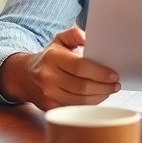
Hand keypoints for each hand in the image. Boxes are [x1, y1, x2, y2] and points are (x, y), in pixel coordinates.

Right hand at [0, 26, 118, 109]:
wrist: (26, 76)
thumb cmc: (49, 57)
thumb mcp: (59, 40)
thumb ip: (75, 35)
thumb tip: (89, 37)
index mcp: (52, 58)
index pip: (79, 67)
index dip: (99, 73)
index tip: (113, 75)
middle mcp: (48, 77)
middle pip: (82, 86)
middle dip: (103, 87)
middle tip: (115, 84)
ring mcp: (48, 94)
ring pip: (80, 100)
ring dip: (99, 96)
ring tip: (109, 90)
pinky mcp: (50, 107)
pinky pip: (75, 108)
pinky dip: (90, 104)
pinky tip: (97, 97)